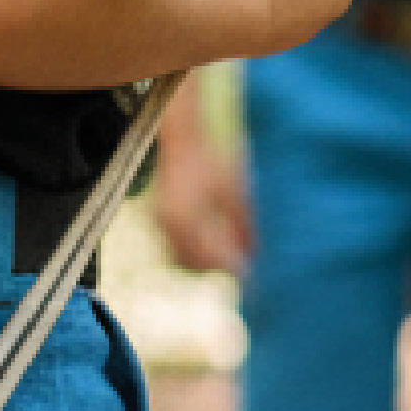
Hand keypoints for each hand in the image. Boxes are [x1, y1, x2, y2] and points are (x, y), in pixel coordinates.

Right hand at [154, 131, 255, 276]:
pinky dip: (190, 252)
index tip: (248, 270)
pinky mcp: (157, 219)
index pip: (211, 257)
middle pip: (194, 264)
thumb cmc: (212, 161)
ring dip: (202, 263)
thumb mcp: (236, 190)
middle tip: (238, 264)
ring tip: (224, 254)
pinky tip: (208, 243)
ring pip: (180, 260)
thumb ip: (244, 223)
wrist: (183, 140)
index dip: (230, 266)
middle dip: (216, 269)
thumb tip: (253, 254)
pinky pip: (172, 248)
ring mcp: (160, 222)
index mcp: (189, 217)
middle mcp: (170, 224)